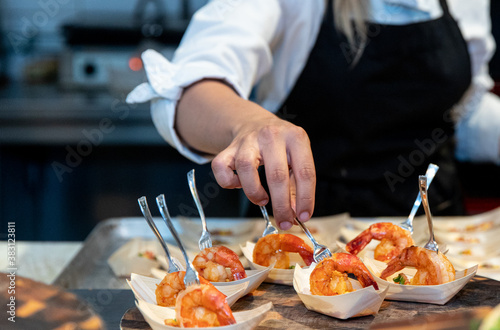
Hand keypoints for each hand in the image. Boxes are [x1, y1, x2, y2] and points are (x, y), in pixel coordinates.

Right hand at [211, 114, 315, 229]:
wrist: (254, 122)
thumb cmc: (279, 146)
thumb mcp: (295, 158)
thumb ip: (297, 185)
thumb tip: (295, 213)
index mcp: (296, 138)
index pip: (305, 172)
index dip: (305, 198)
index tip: (304, 216)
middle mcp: (272, 136)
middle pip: (277, 175)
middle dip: (281, 205)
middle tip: (283, 221)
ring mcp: (248, 140)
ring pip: (246, 168)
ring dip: (254, 192)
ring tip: (261, 200)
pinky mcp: (229, 147)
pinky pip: (221, 168)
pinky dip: (228, 182)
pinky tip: (239, 184)